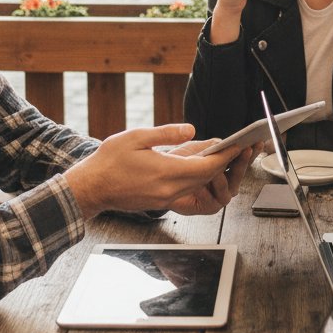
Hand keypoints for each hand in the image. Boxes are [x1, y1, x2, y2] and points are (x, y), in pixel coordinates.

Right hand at [64, 125, 252, 219]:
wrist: (90, 188)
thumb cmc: (109, 161)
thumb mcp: (136, 137)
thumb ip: (166, 133)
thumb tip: (192, 130)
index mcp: (165, 173)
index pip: (207, 168)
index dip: (226, 156)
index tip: (240, 145)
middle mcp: (170, 190)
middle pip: (208, 179)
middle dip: (227, 164)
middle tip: (241, 148)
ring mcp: (166, 199)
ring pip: (200, 186)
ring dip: (215, 172)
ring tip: (226, 155)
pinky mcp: (162, 202)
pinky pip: (189, 191)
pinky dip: (200, 178)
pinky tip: (202, 165)